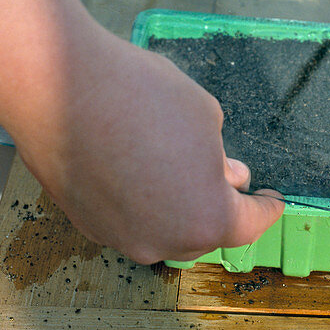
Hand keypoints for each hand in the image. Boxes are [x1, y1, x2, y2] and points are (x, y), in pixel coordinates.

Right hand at [12, 31, 284, 264]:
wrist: (58, 87)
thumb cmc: (142, 97)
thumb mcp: (205, 117)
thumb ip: (220, 157)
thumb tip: (226, 175)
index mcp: (207, 219)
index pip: (250, 224)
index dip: (266, 209)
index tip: (271, 199)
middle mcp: (165, 242)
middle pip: (204, 231)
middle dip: (218, 204)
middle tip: (224, 174)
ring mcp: (121, 238)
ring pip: (164, 228)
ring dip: (178, 205)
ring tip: (177, 168)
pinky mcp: (86, 224)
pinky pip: (128, 219)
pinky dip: (140, 201)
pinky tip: (135, 167)